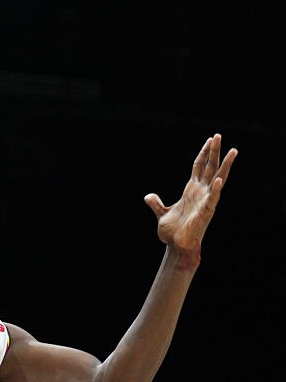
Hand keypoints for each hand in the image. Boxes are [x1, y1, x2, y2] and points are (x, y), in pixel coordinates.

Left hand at [144, 133, 237, 253]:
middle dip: (214, 151)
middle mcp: (201, 193)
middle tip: (218, 135)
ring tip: (232, 151)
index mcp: (191, 190)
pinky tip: (220, 179)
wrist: (176, 246)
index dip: (204, 153)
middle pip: (210, 167)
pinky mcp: (205, 212)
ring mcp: (205, 201)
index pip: (199, 167)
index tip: (210, 139)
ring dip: (225, 165)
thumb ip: (156, 203)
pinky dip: (216, 190)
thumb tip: (148, 196)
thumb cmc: (172, 232)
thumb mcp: (161, 213)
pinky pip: (212, 199)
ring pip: (218, 179)